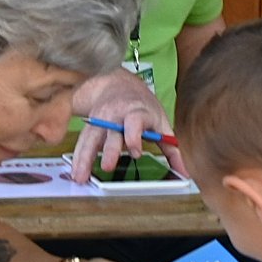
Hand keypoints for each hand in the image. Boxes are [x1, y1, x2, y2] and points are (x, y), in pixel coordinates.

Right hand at [68, 68, 183, 181]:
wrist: (117, 84)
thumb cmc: (142, 106)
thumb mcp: (160, 122)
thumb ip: (171, 146)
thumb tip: (186, 171)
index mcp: (138, 111)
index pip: (135, 121)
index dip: (135, 135)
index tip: (136, 151)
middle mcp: (117, 115)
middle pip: (112, 132)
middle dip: (110, 149)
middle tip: (107, 167)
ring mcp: (100, 119)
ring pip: (91, 138)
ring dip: (85, 158)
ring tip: (81, 177)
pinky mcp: (89, 125)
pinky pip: (82, 142)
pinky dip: (77, 157)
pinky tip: (76, 172)